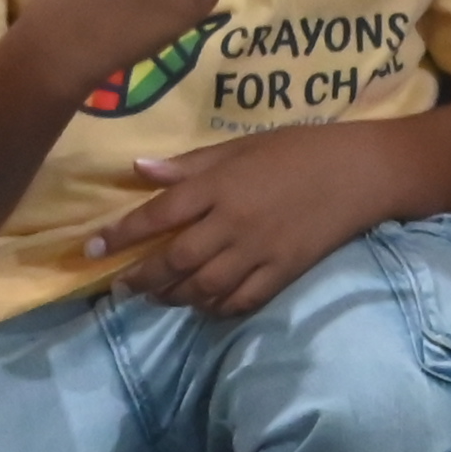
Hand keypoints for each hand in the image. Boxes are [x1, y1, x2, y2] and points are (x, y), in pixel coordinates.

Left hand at [98, 125, 404, 316]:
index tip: (91, 248)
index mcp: (219, 185)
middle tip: (120, 286)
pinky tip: (202, 304)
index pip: (158, 215)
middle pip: (176, 259)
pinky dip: (216, 307)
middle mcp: (233, 222)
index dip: (121, 234)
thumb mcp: (240, 145)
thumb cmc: (296, 148)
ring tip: (155, 296)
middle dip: (143, 277)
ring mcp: (260, 252)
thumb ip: (190, 164)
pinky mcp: (284, 272)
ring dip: (174, 296)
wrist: (358, 171)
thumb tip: (139, 168)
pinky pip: (242, 300)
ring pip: (205, 286)